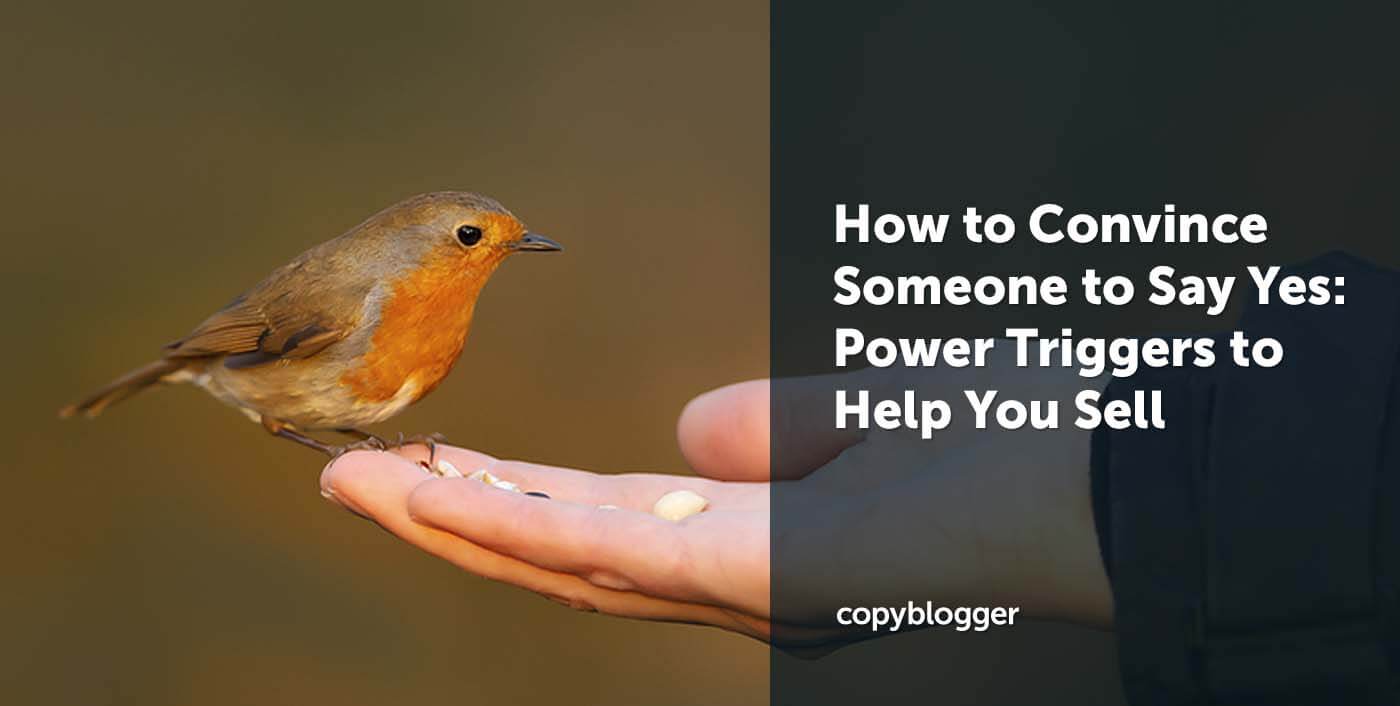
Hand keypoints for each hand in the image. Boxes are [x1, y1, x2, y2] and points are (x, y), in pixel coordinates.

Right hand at [319, 357, 1113, 647]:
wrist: (1106, 472)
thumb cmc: (1008, 440)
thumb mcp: (866, 414)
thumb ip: (780, 425)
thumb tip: (691, 427)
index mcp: (757, 538)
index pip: (606, 521)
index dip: (511, 495)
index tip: (432, 462)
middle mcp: (737, 577)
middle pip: (564, 551)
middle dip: (452, 516)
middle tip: (345, 476)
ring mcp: (744, 580)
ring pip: (567, 559)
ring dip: (454, 519)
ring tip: (352, 480)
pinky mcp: (761, 567)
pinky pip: (621, 548)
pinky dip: (522, 523)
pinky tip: (442, 492)